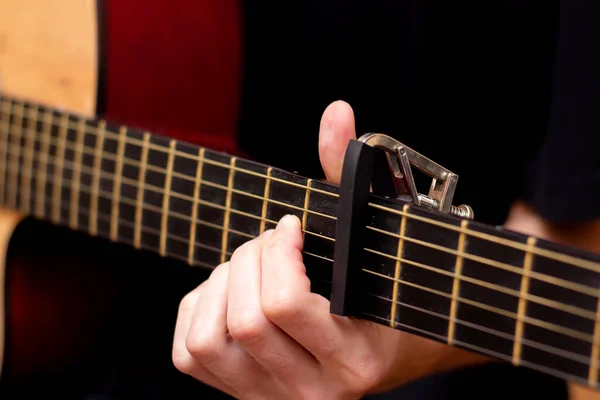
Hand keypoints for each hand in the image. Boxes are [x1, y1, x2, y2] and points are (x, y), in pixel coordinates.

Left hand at [172, 101, 488, 398]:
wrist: (378, 353)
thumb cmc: (376, 294)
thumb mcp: (371, 243)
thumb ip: (347, 177)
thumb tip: (336, 111)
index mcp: (353, 357)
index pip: (284, 305)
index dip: (276, 249)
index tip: (290, 225)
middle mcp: (312, 391)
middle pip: (244, 319)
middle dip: (251, 257)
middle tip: (272, 239)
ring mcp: (271, 399)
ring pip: (208, 340)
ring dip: (222, 283)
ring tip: (251, 265)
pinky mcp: (239, 397)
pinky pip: (188, 354)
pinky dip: (198, 307)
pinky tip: (229, 290)